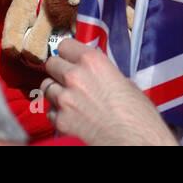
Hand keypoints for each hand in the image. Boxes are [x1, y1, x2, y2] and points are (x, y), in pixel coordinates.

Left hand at [42, 39, 176, 144]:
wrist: (132, 137)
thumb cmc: (136, 110)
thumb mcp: (123, 80)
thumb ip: (102, 71)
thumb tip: (94, 72)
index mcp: (92, 61)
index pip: (64, 45)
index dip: (68, 52)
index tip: (71, 56)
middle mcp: (74, 76)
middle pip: (51, 64)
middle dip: (58, 70)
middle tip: (69, 77)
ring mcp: (64, 99)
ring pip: (46, 86)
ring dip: (56, 90)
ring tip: (70, 96)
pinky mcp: (59, 120)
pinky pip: (49, 110)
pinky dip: (57, 111)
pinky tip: (71, 114)